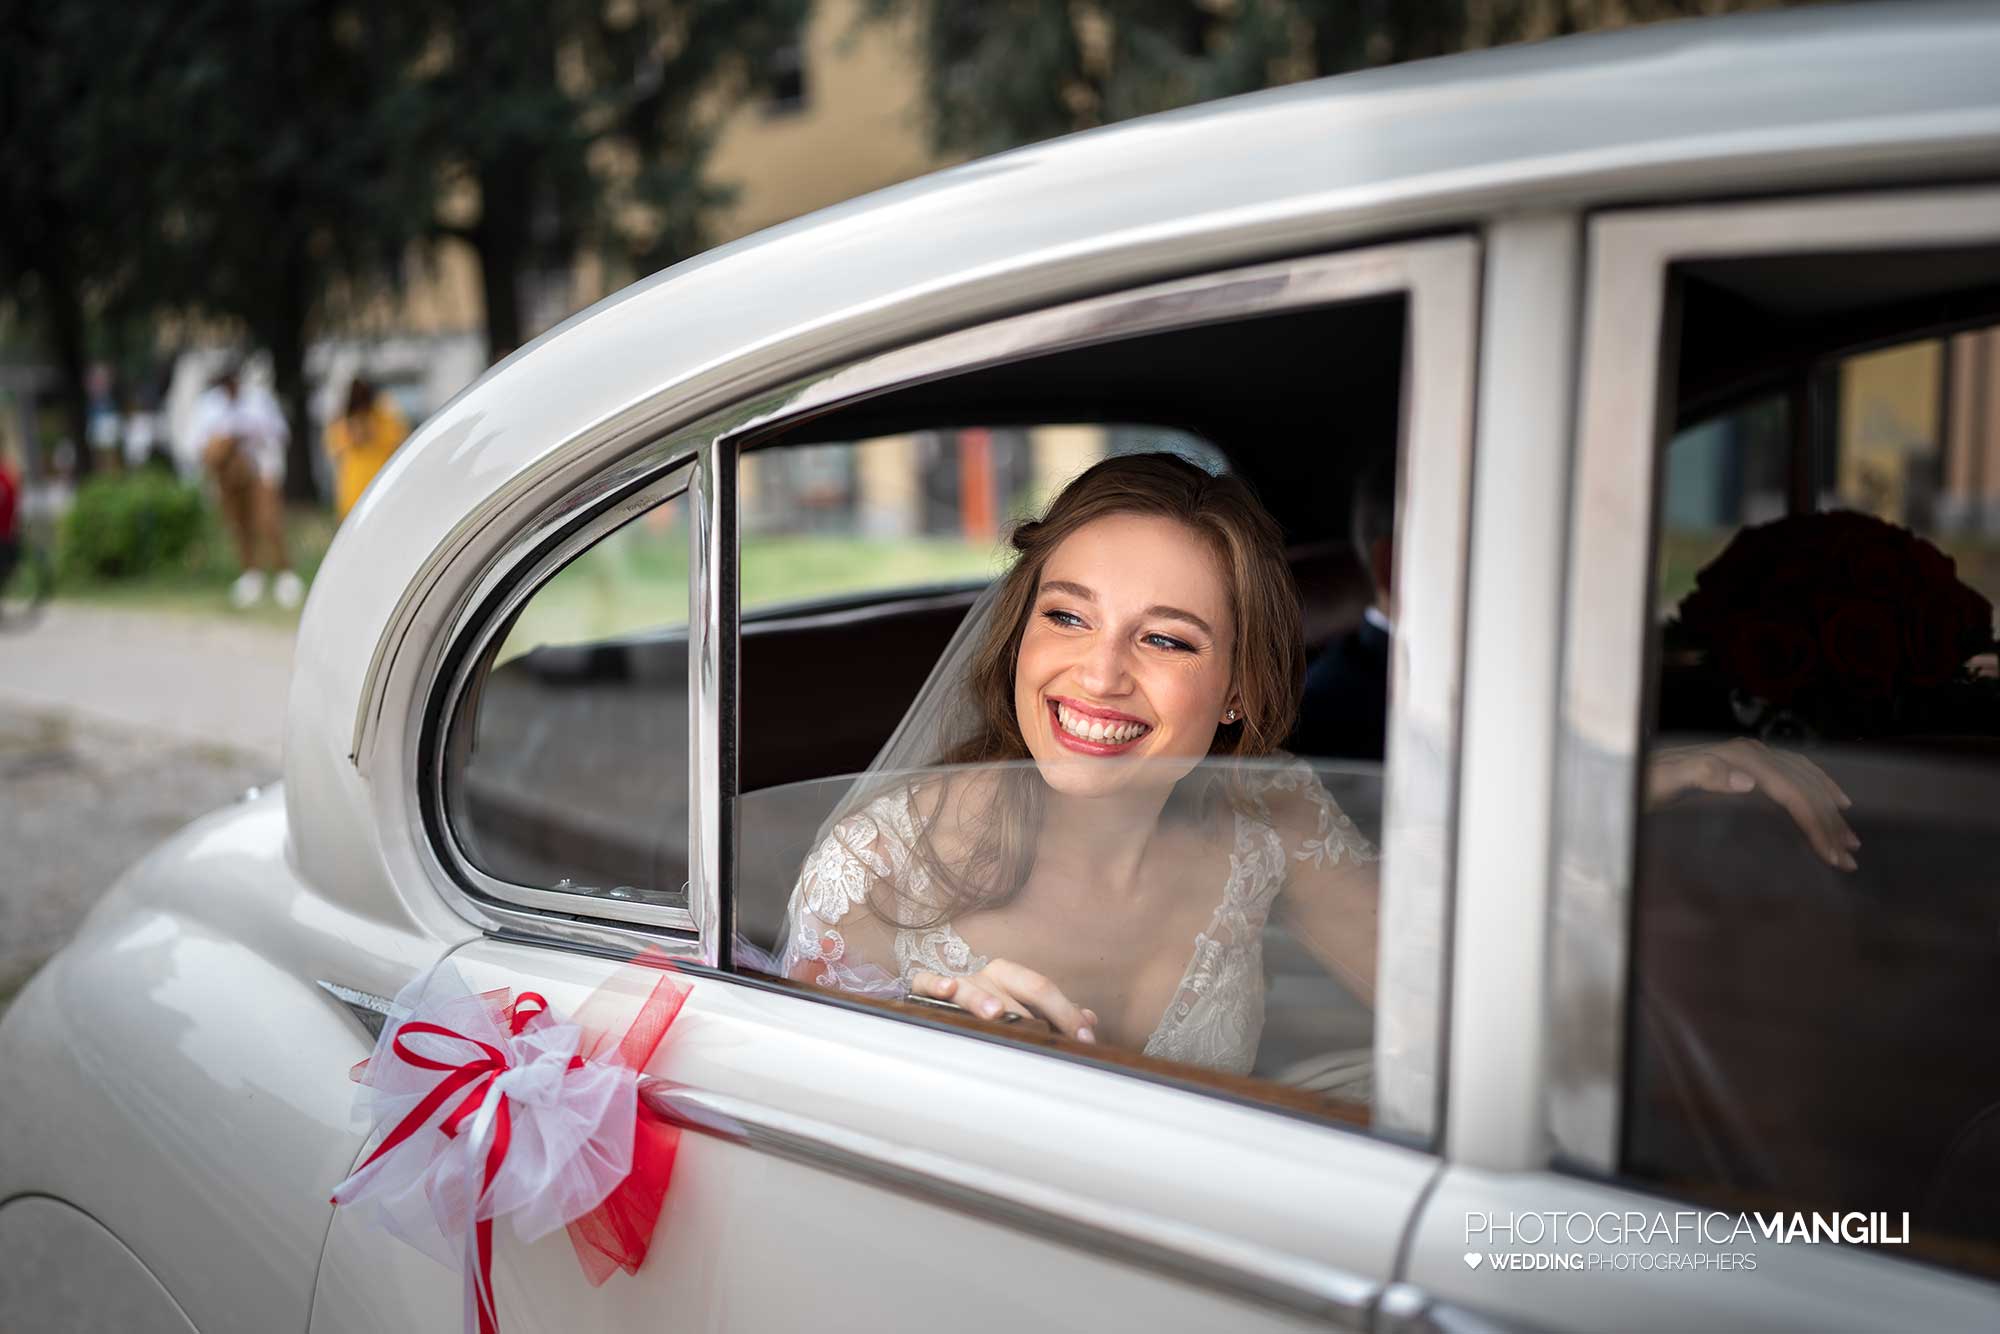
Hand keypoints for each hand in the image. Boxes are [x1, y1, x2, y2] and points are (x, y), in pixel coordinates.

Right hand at [910, 959, 1098, 1042]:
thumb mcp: (1023, 1008)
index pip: (1044, 989)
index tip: (1084, 1038)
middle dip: (1032, 1010)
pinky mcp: (926, 989)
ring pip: (972, 987)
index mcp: (1013, 977)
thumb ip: (1055, 1014)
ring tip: (996, 1013)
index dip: (1066, 1012)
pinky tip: (948, 989)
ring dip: (984, 999)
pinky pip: (928, 982)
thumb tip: (1090, 1020)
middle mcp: (988, 975)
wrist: (941, 999)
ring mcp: (959, 982)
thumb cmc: (988, 1006)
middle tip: (1046, 1032)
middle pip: (1013, 986)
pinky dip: (937, 984)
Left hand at [1646, 738, 1858, 870]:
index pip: (1790, 792)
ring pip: (1804, 778)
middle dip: (1829, 822)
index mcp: (1737, 759)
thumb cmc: (1641, 782)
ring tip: (1850, 839)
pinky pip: (1794, 770)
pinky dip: (1818, 785)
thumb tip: (1750, 781)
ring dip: (1828, 808)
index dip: (1815, 823)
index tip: (1832, 855)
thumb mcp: (1661, 782)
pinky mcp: (1745, 761)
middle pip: (1803, 786)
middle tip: (1849, 858)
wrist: (1626, 771)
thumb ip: (1700, 775)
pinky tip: (1833, 799)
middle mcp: (1749, 752)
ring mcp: (1748, 754)